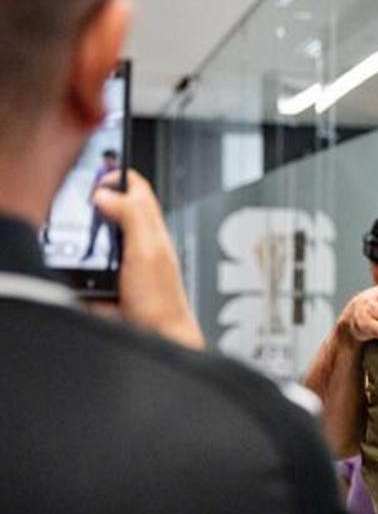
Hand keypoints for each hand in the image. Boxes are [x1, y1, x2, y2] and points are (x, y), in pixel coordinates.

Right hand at [91, 170, 203, 349]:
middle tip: (81, 198)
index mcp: (152, 230)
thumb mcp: (147, 250)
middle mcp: (137, 243)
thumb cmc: (161, 302)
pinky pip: (86, 264)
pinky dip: (79, 261)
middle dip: (96, 200)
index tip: (98, 173)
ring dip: (87, 231)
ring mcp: (120, 263)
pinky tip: (80, 262)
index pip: (137, 189)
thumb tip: (106, 193)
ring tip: (80, 226)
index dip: (118, 175)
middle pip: (114, 208)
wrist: (156, 339)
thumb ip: (132, 216)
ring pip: (98, 235)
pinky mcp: (104, 282)